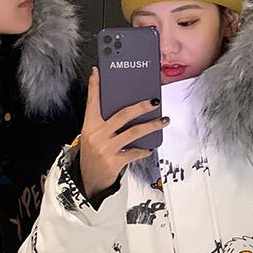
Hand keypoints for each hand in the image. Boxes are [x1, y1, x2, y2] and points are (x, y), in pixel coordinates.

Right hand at [78, 67, 168, 198]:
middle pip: (122, 115)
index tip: (97, 71)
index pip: (92, 102)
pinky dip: (143, 150)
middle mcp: (96, 134)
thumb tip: (129, 109)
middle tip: (155, 101)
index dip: (94, 86)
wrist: (88, 180)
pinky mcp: (114, 161)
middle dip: (141, 106)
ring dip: (152, 126)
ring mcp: (105, 148)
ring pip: (134, 132)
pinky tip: (149, 148)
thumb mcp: (94, 136)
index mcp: (89, 125)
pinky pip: (134, 152)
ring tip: (164, 120)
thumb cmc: (94, 154)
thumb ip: (105, 123)